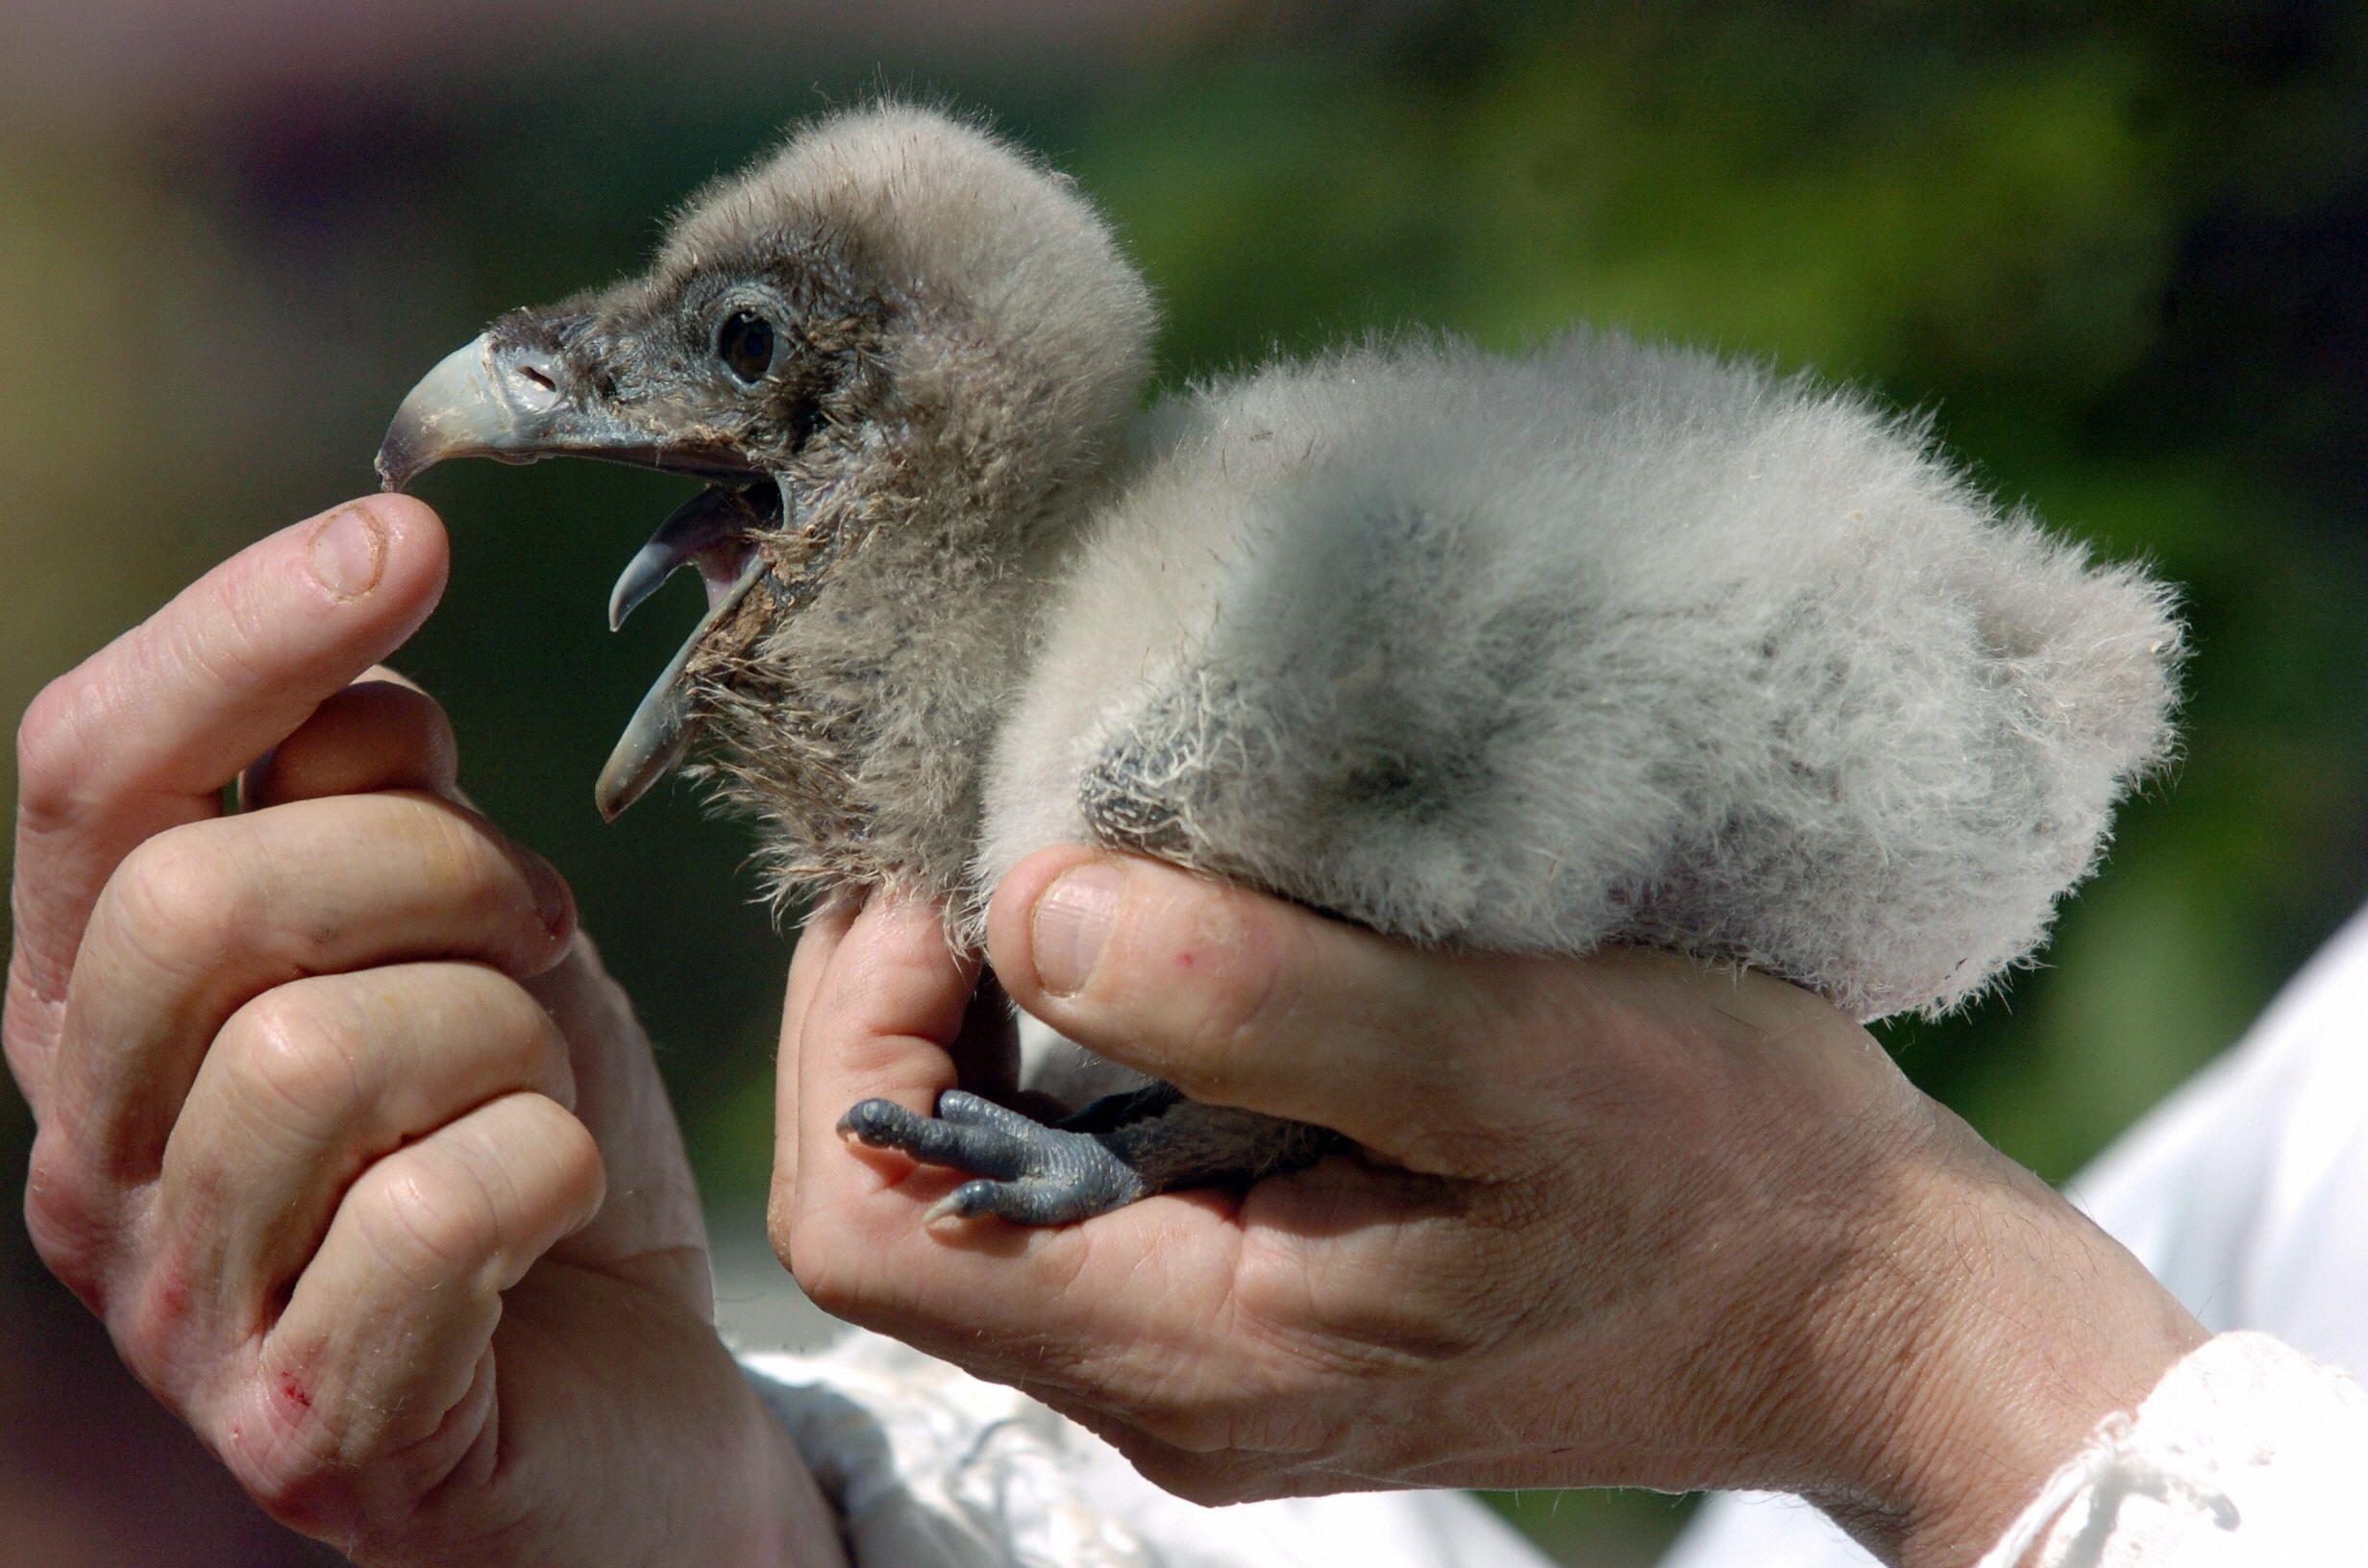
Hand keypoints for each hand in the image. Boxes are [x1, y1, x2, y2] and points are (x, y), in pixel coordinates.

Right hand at [6, 499, 841, 1567]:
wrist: (629, 1400)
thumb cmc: (528, 1148)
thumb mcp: (472, 940)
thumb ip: (382, 801)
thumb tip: (360, 631)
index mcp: (107, 1008)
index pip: (86, 775)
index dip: (235, 634)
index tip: (406, 535)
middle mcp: (93, 1160)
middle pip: (194, 902)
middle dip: (427, 870)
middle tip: (538, 928)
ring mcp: (183, 1314)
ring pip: (316, 1056)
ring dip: (504, 1029)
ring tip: (544, 1075)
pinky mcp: (307, 1434)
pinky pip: (426, 1218)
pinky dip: (539, 1165)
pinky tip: (557, 1193)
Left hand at [773, 849, 2205, 1567]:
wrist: (1869, 1302)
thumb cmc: (1726, 1178)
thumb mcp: (1506, 1057)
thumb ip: (1256, 997)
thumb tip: (1030, 905)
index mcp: (1197, 1355)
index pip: (866, 1224)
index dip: (855, 1028)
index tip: (949, 870)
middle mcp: (1171, 1383)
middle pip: (904, 1196)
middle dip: (910, 1000)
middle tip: (1005, 836)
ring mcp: (1215, 1349)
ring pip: (988, 1180)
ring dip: (998, 1013)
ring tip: (1086, 864)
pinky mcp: (1265, 1297)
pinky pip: (1089, 1175)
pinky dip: (1085, 1046)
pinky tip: (1173, 944)